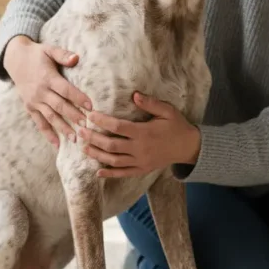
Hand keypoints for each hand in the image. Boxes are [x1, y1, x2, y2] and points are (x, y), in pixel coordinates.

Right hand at [4, 36, 92, 146]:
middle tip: (87, 126)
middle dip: (74, 116)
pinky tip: (58, 144)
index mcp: (48, 77)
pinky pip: (39, 123)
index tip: (91, 106)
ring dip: (63, 128)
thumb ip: (63, 55)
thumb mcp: (49, 49)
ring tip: (75, 139)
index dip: (78, 98)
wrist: (15, 59)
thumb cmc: (37, 54)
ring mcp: (34, 101)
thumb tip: (76, 58)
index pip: (65, 90)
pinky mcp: (29, 107)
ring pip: (50, 117)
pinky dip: (48, 134)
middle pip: (59, 106)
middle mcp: (40, 91)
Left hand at [79, 92, 200, 177]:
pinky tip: (97, 171)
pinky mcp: (142, 169)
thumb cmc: (177, 126)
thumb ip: (151, 103)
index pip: (118, 127)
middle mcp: (140, 149)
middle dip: (93, 138)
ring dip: (97, 154)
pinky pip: (123, 173)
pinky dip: (110, 173)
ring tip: (83, 147)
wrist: (189, 147)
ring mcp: (140, 161)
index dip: (102, 121)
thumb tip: (134, 95)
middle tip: (79, 131)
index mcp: (144, 133)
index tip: (90, 115)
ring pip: (114, 160)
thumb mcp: (167, 111)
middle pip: (111, 145)